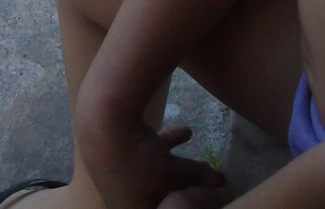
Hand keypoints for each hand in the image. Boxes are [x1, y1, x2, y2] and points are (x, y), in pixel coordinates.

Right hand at [78, 112, 226, 208]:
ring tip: (205, 162)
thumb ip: (195, 177)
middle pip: (163, 196)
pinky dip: (167, 144)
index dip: (189, 204)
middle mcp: (125, 198)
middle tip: (210, 182)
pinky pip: (148, 153)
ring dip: (181, 166)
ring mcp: (120, 175)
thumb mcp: (171, 171)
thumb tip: (221, 183)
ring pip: (157, 173)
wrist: (103, 124)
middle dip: (189, 188)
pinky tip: (186, 131)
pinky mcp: (119, 151)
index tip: (209, 197)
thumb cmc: (136, 159)